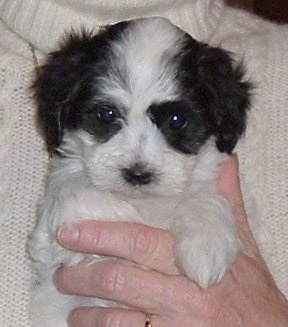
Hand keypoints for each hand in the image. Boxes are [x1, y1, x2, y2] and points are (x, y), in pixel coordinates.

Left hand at [54, 155, 287, 326]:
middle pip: (119, 281)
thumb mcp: (242, 244)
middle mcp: (182, 295)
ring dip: (87, 312)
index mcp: (195, 261)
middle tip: (62, 271)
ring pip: (116, 319)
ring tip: (71, 302)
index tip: (71, 232)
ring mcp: (174, 326)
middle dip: (83, 275)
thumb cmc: (253, 291)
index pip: (139, 243)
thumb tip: (225, 161)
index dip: (101, 237)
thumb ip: (228, 202)